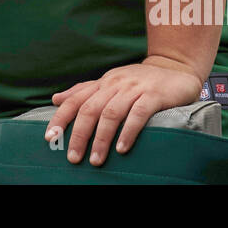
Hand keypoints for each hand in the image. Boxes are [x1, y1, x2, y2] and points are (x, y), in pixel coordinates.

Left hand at [45, 57, 203, 166]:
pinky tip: (122, 148)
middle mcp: (115, 84)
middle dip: (79, 134)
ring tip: (96, 159)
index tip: (50, 137)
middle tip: (73, 157)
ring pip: (112, 113)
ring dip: (102, 138)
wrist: (177, 68)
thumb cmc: (140, 81)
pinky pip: (139, 113)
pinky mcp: (154, 95)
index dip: (61, 118)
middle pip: (91, 109)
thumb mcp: (110, 82)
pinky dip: (128, 131)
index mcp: (103, 82)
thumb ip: (84, 91)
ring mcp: (135, 88)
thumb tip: (56, 99)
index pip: (76, 100)